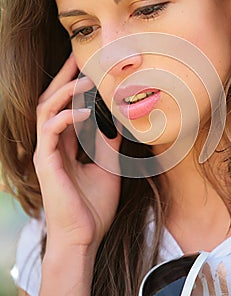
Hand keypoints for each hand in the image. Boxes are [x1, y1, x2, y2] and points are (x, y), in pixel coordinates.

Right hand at [33, 53, 121, 255]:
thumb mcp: (108, 167)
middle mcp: (53, 144)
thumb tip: (120, 121)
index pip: (67, 107)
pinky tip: (84, 112)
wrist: (84, 238)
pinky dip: (66, 117)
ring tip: (86, 80)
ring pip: (47, 109)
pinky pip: (50, 131)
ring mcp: (47, 152)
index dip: (75, 86)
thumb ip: (109, 143)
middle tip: (77, 57)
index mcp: (66, 145)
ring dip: (66, 92)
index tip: (88, 66)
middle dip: (63, 78)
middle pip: (52, 100)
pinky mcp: (45, 162)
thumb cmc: (94, 206)